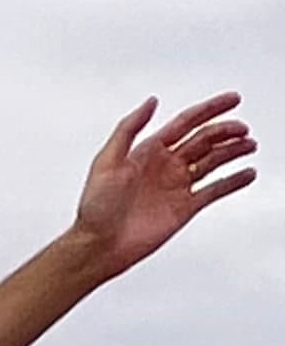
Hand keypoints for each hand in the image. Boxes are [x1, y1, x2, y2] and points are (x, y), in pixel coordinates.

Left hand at [66, 92, 255, 282]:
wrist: (98, 246)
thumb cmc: (95, 208)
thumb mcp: (106, 160)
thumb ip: (129, 128)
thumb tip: (150, 102)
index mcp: (148, 151)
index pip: (186, 122)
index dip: (210, 109)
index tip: (231, 100)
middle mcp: (165, 166)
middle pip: (204, 140)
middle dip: (225, 131)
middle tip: (243, 128)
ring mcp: (176, 187)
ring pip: (212, 162)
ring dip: (232, 151)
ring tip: (250, 145)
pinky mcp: (184, 208)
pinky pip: (214, 191)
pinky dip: (232, 182)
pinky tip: (246, 173)